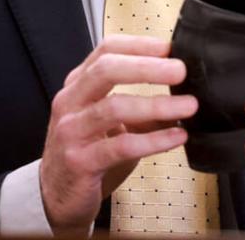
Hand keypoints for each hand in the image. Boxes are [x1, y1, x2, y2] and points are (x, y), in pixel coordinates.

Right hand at [39, 35, 196, 236]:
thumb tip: (183, 96)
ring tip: (188, 106)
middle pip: (106, 70)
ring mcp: (72, 131)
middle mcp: (70, 103)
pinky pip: (122, 146)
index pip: (106, 51)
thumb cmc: (87, 155)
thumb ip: (141, 108)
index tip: (169, 47)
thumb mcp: (111, 125)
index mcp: (78, 86)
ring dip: (157, 105)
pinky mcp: (80, 162)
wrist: (55, 198)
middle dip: (147, 67)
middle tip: (180, 71)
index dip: (139, 45)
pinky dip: (154, 140)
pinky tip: (176, 137)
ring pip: (115, 107)